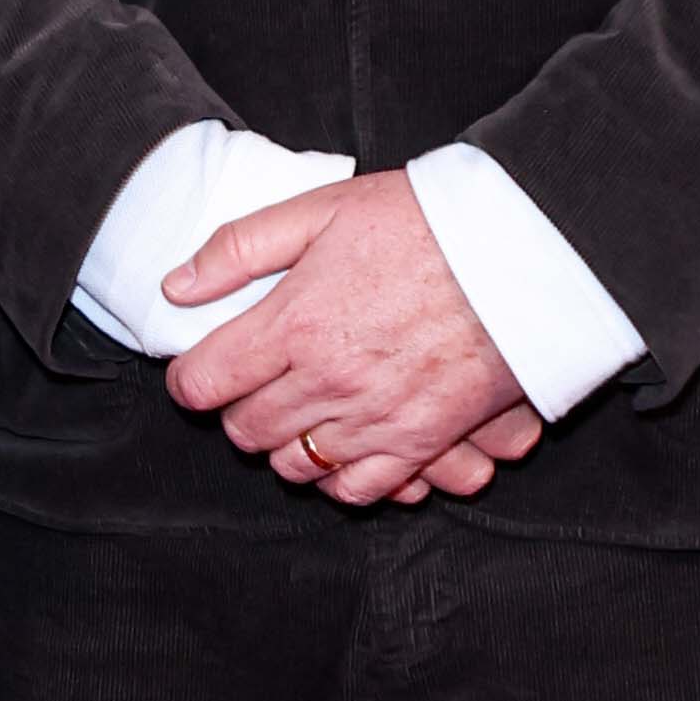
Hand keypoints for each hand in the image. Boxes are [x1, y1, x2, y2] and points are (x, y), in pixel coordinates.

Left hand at [162, 168, 542, 508]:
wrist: (523, 251)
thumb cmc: (426, 222)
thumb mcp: (323, 210)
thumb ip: (241, 249)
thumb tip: (176, 288)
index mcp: (296, 323)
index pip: (203, 383)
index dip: (190, 379)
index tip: (200, 368)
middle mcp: (328, 381)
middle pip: (244, 430)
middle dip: (236, 408)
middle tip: (254, 382)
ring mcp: (375, 418)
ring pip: (293, 465)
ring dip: (283, 443)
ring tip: (296, 411)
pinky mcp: (421, 441)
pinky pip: (357, 491)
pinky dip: (337, 478)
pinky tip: (338, 447)